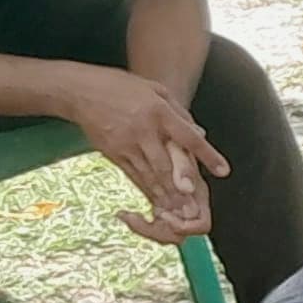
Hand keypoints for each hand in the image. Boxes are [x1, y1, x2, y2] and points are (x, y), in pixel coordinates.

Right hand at [67, 66, 222, 242]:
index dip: (207, 155)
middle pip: (166, 164)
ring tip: (180, 215)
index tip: (224, 170)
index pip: (187, 137)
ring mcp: (125, 144)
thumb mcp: (154, 89)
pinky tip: (158, 204)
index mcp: (158, 112)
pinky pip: (134, 175)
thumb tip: (200, 135)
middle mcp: (143, 131)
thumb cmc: (121, 87)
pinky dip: (148, 191)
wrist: (79, 90)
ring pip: (149, 175)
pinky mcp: (113, 153)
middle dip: (181, 189)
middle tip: (195, 210)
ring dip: (166, 197)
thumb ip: (179, 112)